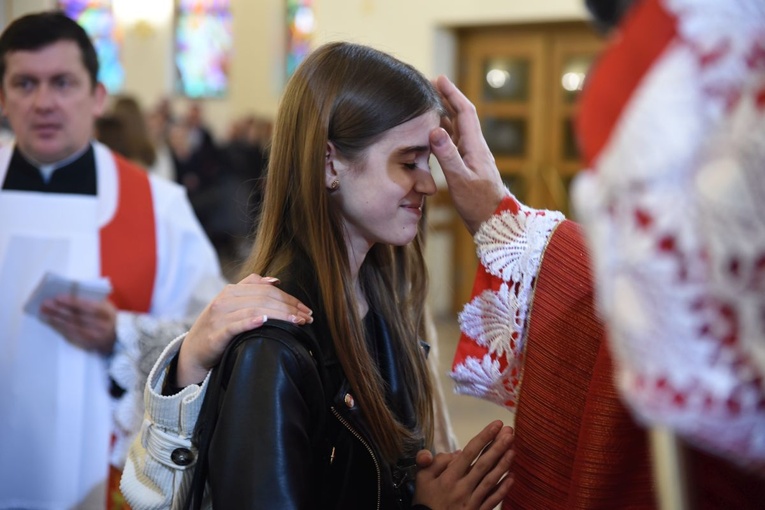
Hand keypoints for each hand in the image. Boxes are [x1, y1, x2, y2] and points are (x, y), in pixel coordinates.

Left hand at [40, 295, 116, 354]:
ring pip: (72, 327)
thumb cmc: (107, 316)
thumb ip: (92, 300)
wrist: (117, 336)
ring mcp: (94, 336)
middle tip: (46, 304)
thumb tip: (71, 292)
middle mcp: (101, 325)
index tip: (58, 297)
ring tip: (44, 313)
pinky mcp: (87, 344)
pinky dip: (60, 328)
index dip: (71, 302)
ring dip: (56, 320)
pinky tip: (52, 323)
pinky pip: (71, 336)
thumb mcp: (106, 305)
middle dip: (59, 310)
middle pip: (77, 317)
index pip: (87, 306)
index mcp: (106, 312)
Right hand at [176, 273, 312, 385]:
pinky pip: (235, 325)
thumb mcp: (231, 305)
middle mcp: (225, 300)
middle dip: (289, 308)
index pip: (267, 290)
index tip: (305, 309)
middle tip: (307, 318)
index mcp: (232, 291)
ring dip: (279, 315)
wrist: (192, 352)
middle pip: (264, 299)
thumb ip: (250, 289)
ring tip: (296, 322)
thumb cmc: (217, 328)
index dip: (289, 298)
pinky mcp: (216, 334)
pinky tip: (264, 321)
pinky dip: (250, 321)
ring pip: (255, 309)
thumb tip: (275, 281)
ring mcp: (219, 316)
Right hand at [413, 420, 514, 509]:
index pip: (470, 452)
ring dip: (504, 464)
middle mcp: (462, 487)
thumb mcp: (422, 478)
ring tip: (513, 449)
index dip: (484, 437)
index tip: (496, 425)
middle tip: (510, 432)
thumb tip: (457, 453)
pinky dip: (503, 488)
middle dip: (498, 446)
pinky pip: (493, 499)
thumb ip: (436, 462)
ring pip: (491, 480)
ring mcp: (472, 501)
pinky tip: (512, 477)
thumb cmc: (424, 500)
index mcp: (449, 476)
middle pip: (484, 464)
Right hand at [430, 75, 507, 234]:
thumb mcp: (460, 180)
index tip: (439, 79)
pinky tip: (434, 134)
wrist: (495, 223)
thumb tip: (435, 129)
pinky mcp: (468, 167)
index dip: (452, 93)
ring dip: (444, 115)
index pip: (464, 112)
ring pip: (456, 129)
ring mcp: (472, 157)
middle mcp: (475, 148)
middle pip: (460, 116)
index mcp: (475, 147)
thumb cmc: (479, 204)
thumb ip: (447, 155)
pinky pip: (454, 143)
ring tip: (428, 105)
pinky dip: (443, 133)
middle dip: (446, 99)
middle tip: (429, 86)